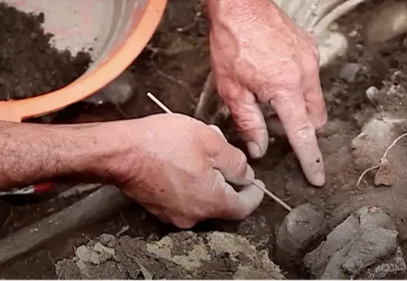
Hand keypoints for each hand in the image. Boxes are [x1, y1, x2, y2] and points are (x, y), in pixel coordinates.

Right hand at [114, 114, 263, 227]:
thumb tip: (246, 174)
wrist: (121, 151)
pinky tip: (182, 160)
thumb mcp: (211, 142)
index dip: (255, 193)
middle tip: (223, 155)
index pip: (245, 206)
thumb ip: (236, 162)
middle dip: (227, 178)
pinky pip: (184, 197)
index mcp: (212, 201)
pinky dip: (189, 182)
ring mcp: (174, 213)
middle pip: (222, 201)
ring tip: (199, 152)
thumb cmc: (161, 144)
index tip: (257, 184)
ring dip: (207, 178)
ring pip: (202, 197)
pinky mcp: (159, 207)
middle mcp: (193, 214)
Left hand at [207, 0, 326, 185]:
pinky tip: (276, 78)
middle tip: (276, 125)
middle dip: (302, 130)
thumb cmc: (232, 41)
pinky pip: (311, 80)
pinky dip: (299, 89)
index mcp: (285, 87)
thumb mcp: (232, 89)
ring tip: (271, 96)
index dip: (310, 159)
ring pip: (315, 100)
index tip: (317, 176)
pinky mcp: (309, 50)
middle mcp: (304, 74)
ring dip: (299, 109)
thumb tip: (259, 148)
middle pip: (315, 119)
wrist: (240, 6)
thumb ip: (249, 122)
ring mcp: (310, 60)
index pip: (303, 134)